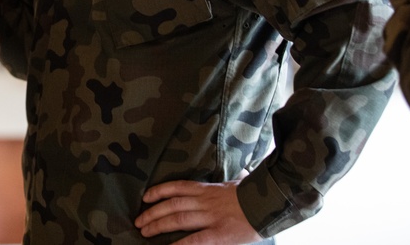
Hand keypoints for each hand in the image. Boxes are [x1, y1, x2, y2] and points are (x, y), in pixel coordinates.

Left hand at [135, 179, 261, 244]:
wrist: (271, 203)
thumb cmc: (258, 195)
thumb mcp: (242, 182)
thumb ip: (236, 179)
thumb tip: (244, 172)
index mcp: (209, 189)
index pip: (177, 187)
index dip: (159, 191)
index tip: (145, 197)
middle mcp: (205, 201)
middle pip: (172, 205)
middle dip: (152, 213)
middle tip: (138, 221)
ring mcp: (211, 217)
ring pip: (178, 219)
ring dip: (158, 225)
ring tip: (144, 232)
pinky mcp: (219, 234)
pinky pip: (194, 240)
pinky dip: (179, 244)